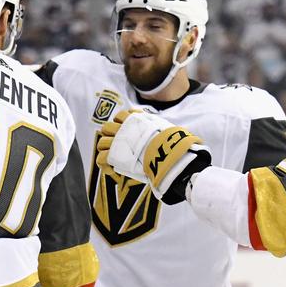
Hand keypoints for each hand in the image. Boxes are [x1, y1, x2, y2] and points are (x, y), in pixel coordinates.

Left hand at [96, 109, 210, 204]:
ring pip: (101, 141)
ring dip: (106, 150)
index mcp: (135, 119)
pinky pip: (102, 157)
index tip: (128, 138)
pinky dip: (105, 165)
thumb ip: (166, 129)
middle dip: (110, 136)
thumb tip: (184, 137)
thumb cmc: (172, 143)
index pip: (121, 115)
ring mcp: (118, 140)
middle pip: (107, 127)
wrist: (167, 153)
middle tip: (119, 149)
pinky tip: (113, 171)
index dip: (122, 125)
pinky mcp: (115, 154)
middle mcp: (124, 128)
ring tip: (114, 160)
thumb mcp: (169, 131)